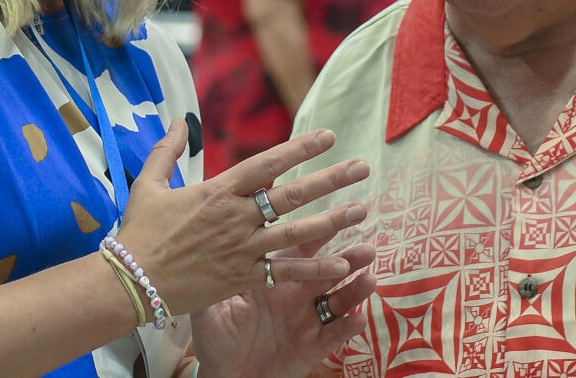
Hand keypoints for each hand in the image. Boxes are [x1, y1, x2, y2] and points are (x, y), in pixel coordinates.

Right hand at [117, 120, 369, 314]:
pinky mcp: (242, 278)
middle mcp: (237, 217)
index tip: (329, 136)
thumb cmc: (138, 233)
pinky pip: (285, 272)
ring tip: (361, 210)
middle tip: (362, 168)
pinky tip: (342, 264)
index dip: (301, 148)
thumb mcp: (148, 184)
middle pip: (293, 194)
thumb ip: (166, 150)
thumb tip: (177, 120)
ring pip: (297, 232)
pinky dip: (314, 270)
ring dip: (332, 221)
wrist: (129, 282)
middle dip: (331, 179)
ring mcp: (242, 248)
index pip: (268, 163)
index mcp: (218, 190)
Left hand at [191, 238, 376, 377]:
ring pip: (337, 300)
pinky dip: (347, 327)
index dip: (320, 231)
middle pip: (327, 270)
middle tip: (368, 247)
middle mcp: (295, 294)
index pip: (300, 248)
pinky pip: (333, 335)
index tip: (339, 213)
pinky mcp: (312, 347)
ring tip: (369, 279)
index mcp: (274, 277)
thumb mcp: (210, 309)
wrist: (226, 377)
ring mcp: (307, 320)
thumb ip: (215, 280)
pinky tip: (359, 319)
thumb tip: (206, 246)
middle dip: (349, 257)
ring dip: (355, 289)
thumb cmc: (216, 339)